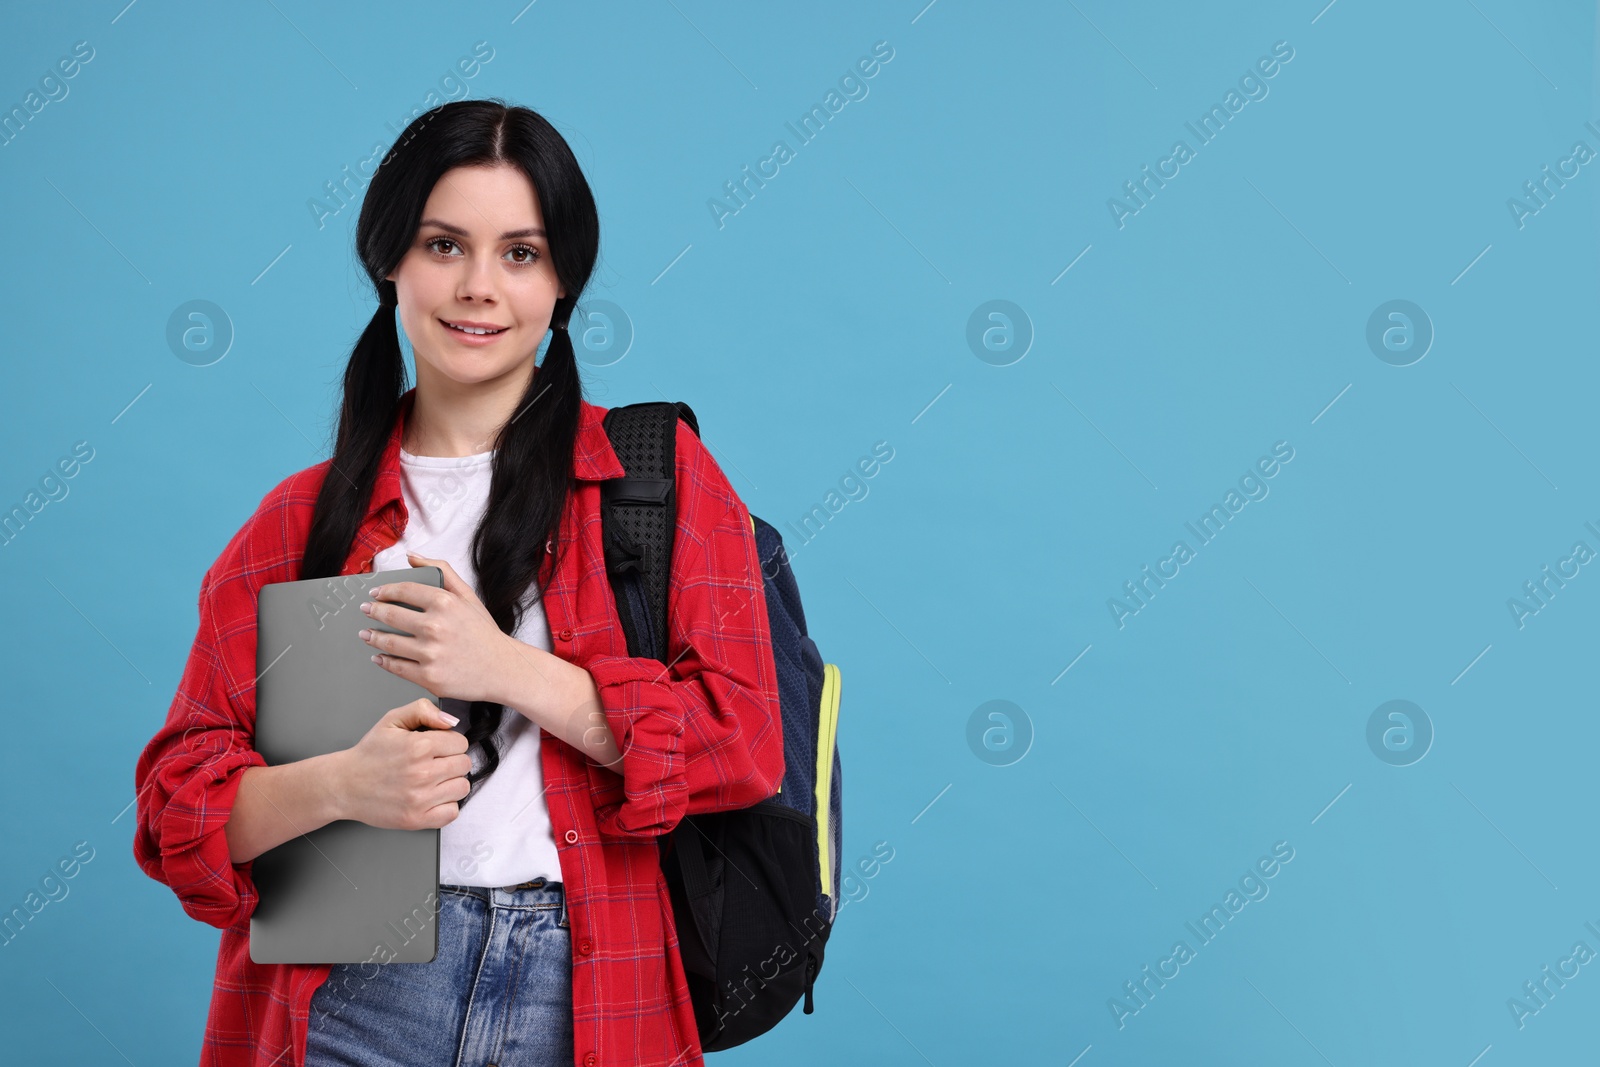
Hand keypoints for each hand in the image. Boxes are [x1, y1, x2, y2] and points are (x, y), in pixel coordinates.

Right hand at [333, 698, 471, 829]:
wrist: (344, 785)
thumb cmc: (369, 754)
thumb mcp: (392, 720)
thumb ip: (423, 710)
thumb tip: (451, 721)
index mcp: (418, 747)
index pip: (461, 743)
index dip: (449, 743)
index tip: (436, 747)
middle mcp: (422, 773)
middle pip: (464, 764)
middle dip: (452, 761)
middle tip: (434, 763)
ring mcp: (420, 799)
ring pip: (462, 788)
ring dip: (451, 783)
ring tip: (432, 780)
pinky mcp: (417, 819)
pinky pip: (452, 812)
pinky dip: (445, 805)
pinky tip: (431, 797)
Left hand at [358, 552, 519, 704]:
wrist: (502, 668)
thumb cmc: (484, 632)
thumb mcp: (468, 595)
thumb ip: (441, 570)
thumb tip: (412, 556)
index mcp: (444, 603)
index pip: (403, 590)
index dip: (384, 590)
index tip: (375, 593)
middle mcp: (435, 627)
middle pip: (390, 615)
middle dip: (372, 611)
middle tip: (366, 610)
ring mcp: (430, 654)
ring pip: (388, 642)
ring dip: (372, 637)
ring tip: (366, 634)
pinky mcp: (428, 677)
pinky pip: (396, 667)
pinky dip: (383, 661)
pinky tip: (379, 657)